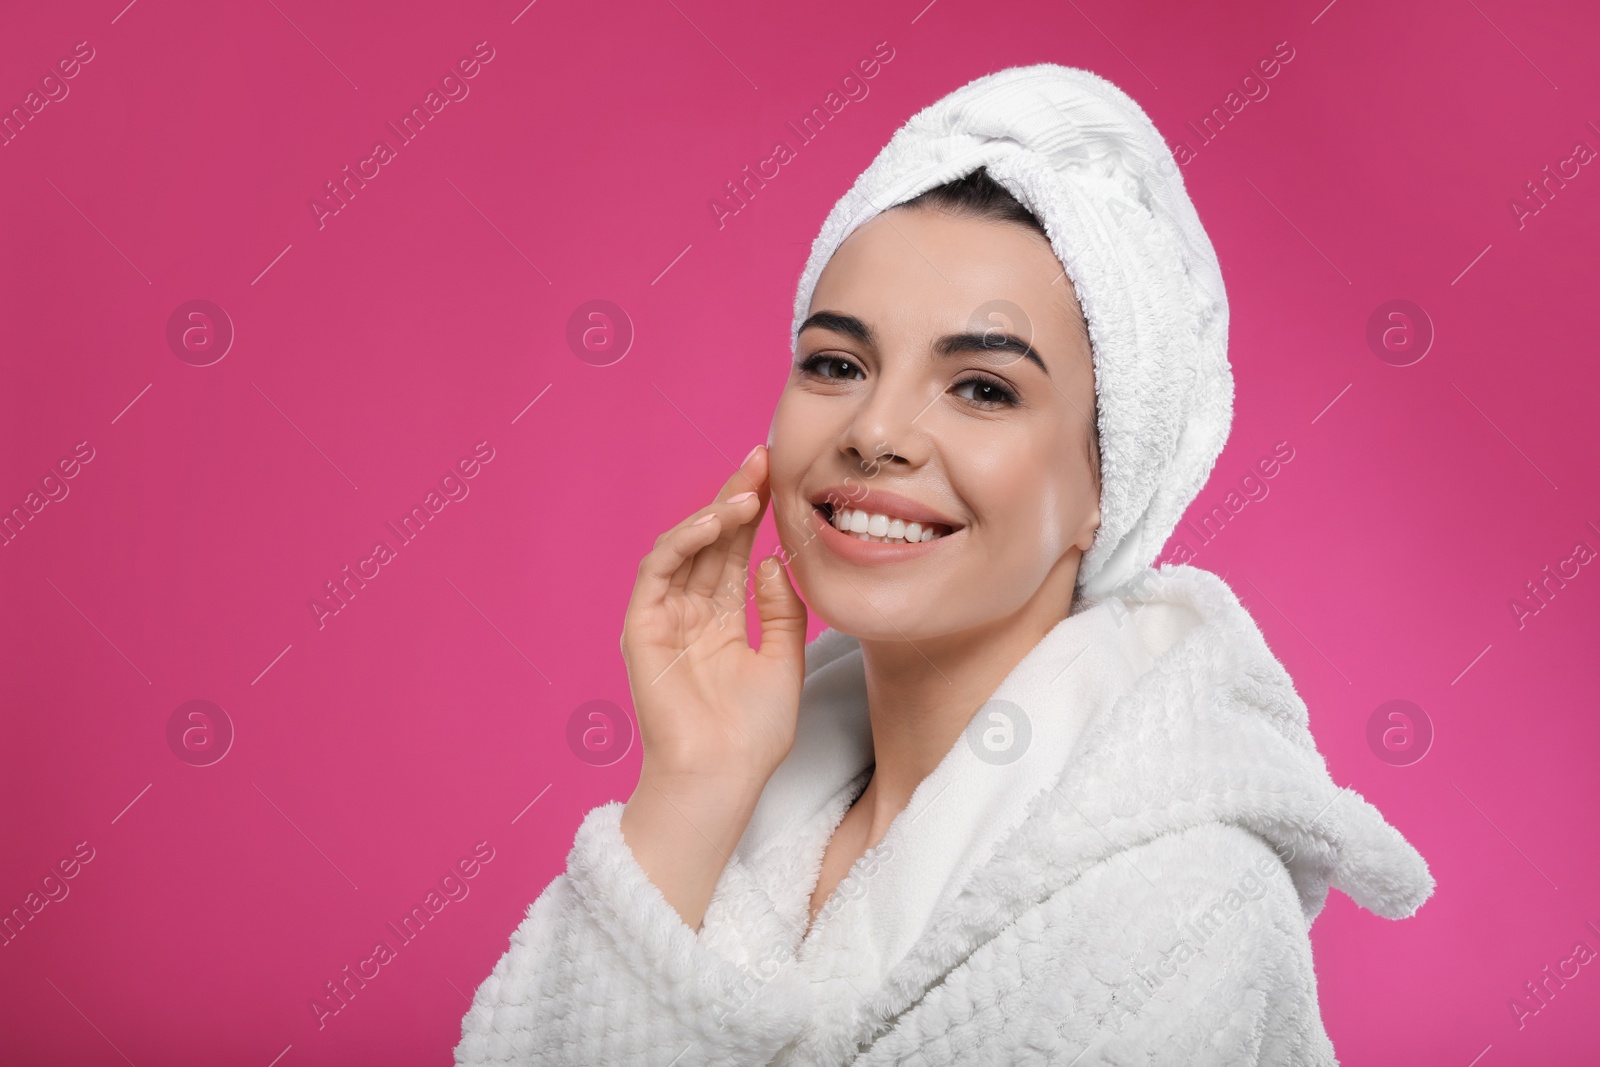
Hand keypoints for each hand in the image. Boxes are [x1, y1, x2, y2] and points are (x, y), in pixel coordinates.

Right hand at [620, 443, 807, 791]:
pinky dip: (682, 541)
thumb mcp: (785, 659)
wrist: (723, 777)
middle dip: (735, 497)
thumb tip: (769, 560)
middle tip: (761, 459)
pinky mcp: (641, 627)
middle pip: (710, 540)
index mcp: (721, 618)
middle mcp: (690, 611)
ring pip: (682, 547)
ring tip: (746, 492)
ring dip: (712, 513)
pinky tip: (713, 523)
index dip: (755, 512)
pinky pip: (657, 571)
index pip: (735, 550)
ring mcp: (663, 617)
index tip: (780, 474)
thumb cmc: (753, 734)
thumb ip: (781, 609)